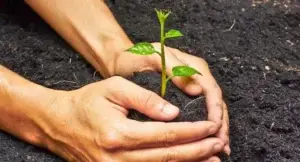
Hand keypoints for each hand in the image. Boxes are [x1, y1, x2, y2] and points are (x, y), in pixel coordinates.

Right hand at [38, 76, 223, 161]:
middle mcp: (117, 157)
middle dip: (197, 151)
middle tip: (218, 144)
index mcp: (118, 133)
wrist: (60, 124)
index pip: (165, 134)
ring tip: (211, 160)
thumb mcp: (115, 88)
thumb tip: (174, 112)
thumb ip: (146, 99)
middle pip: (167, 157)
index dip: (192, 132)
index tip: (210, 126)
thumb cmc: (87, 102)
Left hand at [112, 43, 229, 154]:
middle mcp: (196, 78)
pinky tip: (205, 142)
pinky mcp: (183, 98)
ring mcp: (191, 88)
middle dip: (220, 123)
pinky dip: (203, 127)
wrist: (123, 61)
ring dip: (217, 128)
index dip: (215, 109)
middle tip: (222, 144)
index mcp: (193, 67)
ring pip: (211, 110)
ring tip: (220, 148)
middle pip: (215, 102)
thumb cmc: (137, 58)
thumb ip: (174, 70)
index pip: (211, 89)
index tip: (213, 127)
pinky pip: (199, 113)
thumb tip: (197, 91)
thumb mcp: (154, 57)